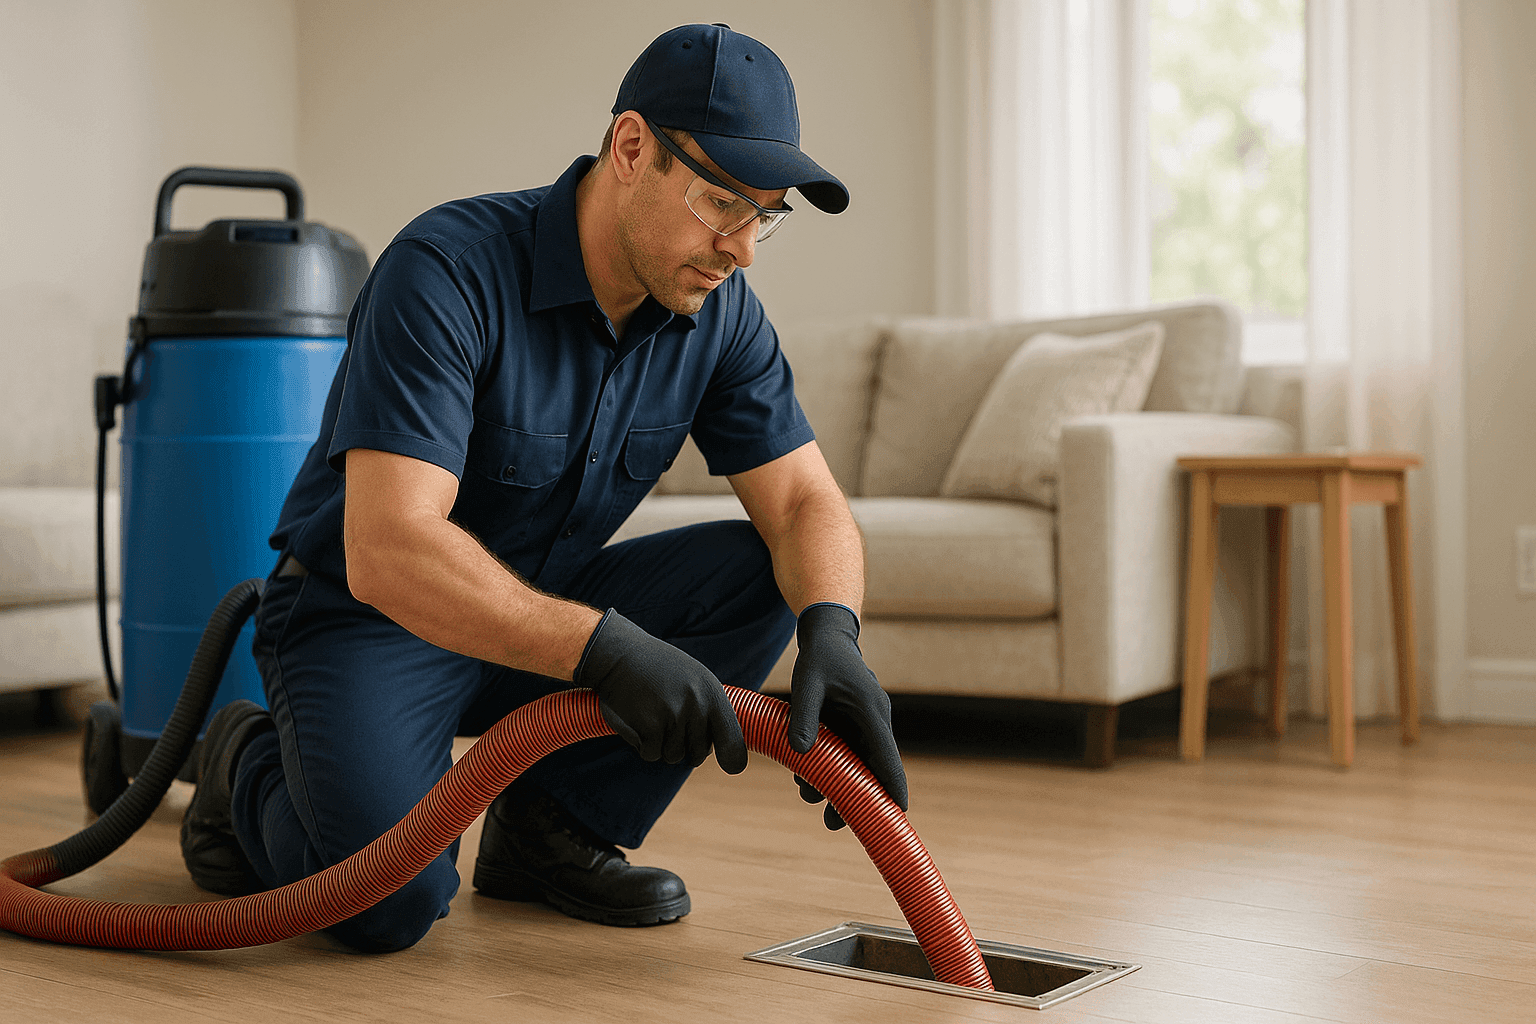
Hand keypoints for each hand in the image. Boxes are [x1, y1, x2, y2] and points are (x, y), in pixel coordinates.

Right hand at [575, 610, 747, 773]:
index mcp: (713, 694)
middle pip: (697, 755)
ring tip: (650, 713)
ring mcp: (674, 717)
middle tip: (666, 719)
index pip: (733, 740)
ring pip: (672, 756)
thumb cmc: (658, 670)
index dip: (733, 759)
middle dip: (682, 746)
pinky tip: (637, 718)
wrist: (619, 656)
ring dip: (659, 744)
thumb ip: (710, 710)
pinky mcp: (650, 728)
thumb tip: (731, 753)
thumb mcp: (694, 680)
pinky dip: (641, 744)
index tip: (732, 767)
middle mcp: (698, 706)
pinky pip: (651, 754)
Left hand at [788, 603, 907, 828]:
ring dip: (838, 784)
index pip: (887, 756)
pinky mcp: (854, 725)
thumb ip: (804, 717)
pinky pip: (848, 753)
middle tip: (831, 823)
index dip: (893, 786)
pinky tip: (806, 778)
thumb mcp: (807, 683)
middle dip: (857, 797)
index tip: (898, 813)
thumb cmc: (820, 658)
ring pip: (859, 764)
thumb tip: (800, 753)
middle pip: (873, 768)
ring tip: (806, 794)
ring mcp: (866, 724)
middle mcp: (875, 721)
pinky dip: (833, 768)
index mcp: (871, 711)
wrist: (829, 638)